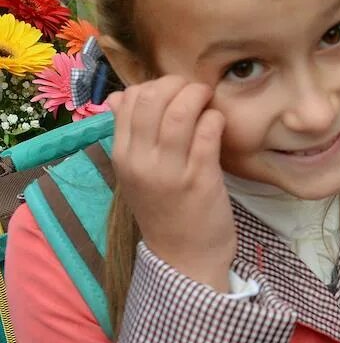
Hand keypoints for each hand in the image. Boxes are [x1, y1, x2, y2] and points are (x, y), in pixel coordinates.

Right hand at [108, 77, 234, 292]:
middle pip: (152, 100)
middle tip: (196, 90)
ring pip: (180, 112)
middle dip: (178, 84)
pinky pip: (207, 134)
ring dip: (198, 96)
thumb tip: (117, 98)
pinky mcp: (201, 179)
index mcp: (122, 156)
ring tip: (209, 100)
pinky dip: (214, 118)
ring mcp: (170, 171)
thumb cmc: (164, 210)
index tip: (174, 92)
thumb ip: (130, 135)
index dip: (154, 86)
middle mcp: (141, 161)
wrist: (183, 258)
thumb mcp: (136, 173)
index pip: (128, 102)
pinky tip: (218, 122)